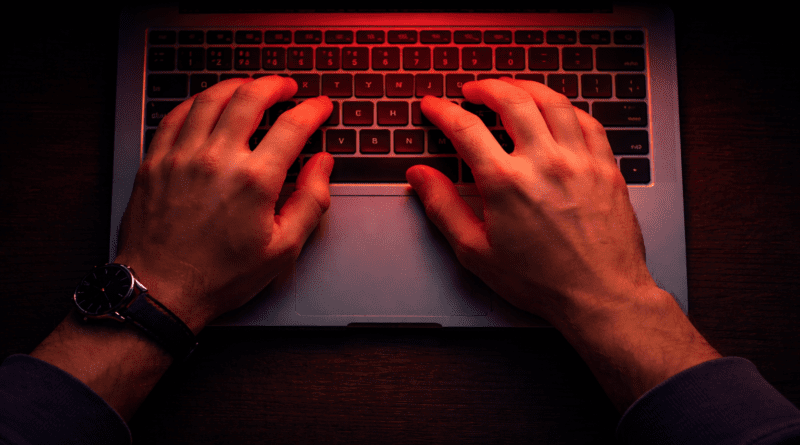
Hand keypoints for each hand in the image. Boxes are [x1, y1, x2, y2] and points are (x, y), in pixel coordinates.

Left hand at [114, 76, 332, 331]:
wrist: (163, 291)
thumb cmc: (222, 276)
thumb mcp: (283, 248)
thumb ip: (310, 201)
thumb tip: (322, 165)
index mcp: (255, 180)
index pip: (293, 126)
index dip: (313, 110)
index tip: (320, 106)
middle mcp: (217, 159)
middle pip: (250, 98)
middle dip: (275, 86)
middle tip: (287, 87)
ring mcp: (182, 157)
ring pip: (211, 99)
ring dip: (236, 86)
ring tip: (250, 87)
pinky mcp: (155, 162)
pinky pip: (175, 115)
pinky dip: (196, 102)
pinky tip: (207, 104)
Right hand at [407, 79, 657, 328]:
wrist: (599, 296)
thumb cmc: (539, 281)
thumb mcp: (476, 252)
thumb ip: (443, 207)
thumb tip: (419, 177)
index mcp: (506, 183)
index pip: (465, 128)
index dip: (442, 110)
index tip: (433, 105)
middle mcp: (544, 163)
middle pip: (510, 100)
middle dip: (485, 87)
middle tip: (471, 90)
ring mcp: (579, 161)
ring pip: (552, 101)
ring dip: (525, 87)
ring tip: (510, 88)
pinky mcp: (606, 167)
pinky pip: (587, 120)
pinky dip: (565, 108)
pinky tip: (555, 111)